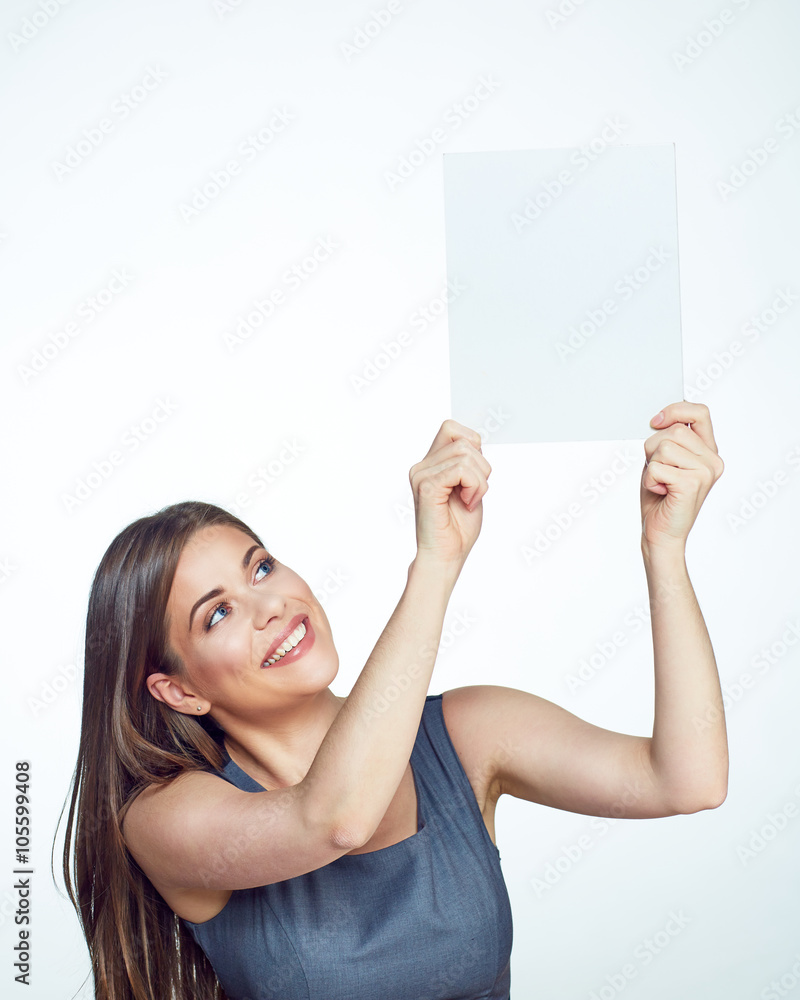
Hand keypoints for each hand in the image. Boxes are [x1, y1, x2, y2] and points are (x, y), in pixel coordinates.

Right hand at [408, 419, 491, 569]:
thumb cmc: (457, 527)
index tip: (473, 476)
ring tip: (469, 500)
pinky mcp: (426, 486)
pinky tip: (466, 503)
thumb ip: (468, 461)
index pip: (452, 428)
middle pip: (465, 442)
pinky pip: (461, 470)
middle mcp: (421, 466)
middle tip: (473, 494)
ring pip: (466, 455)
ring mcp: (421, 475)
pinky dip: (474, 487)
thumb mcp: (469, 485)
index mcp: (430, 463)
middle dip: (482, 469)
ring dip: (479, 481)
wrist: (446, 556)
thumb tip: (475, 440)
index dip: (472, 445)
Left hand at [641, 402, 723, 554]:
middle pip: (674, 430)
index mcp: (708, 451)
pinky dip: (650, 479)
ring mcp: (705, 471)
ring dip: (651, 466)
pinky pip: (657, 466)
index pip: (700, 413)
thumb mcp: (663, 461)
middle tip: (657, 471)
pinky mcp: (693, 483)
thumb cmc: (660, 498)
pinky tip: (661, 492)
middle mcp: (712, 460)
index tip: (655, 421)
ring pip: (663, 446)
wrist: (661, 533)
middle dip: (653, 448)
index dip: (676, 410)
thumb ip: (668, 440)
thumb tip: (659, 419)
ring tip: (661, 483)